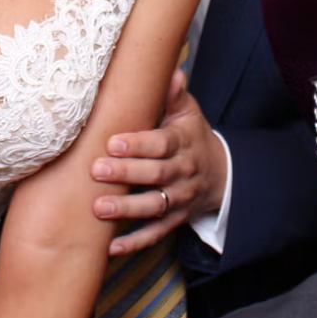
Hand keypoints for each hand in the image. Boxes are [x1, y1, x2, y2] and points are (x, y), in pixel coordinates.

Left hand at [91, 70, 226, 254]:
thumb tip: (172, 70)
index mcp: (183, 143)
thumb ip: (175, 95)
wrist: (220, 174)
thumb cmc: (192, 137)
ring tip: (99, 208)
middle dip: (126, 173)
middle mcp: (182, 173)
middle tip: (96, 170)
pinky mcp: (174, 221)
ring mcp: (179, 200)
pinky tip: (110, 247)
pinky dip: (134, 243)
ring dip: (126, 209)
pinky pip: (154, 235)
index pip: (161, 144)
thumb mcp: (188, 113)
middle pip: (156, 175)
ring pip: (153, 207)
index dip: (138, 144)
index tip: (113, 142)